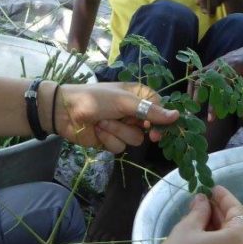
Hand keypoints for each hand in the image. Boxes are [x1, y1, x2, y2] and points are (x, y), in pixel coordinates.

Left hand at [54, 82, 178, 153]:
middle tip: (147, 133)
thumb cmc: (95, 99)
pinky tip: (98, 130)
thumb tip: (177, 116)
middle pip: (149, 127)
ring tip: (104, 122)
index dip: (161, 118)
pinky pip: (120, 147)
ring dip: (118, 131)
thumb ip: (150, 111)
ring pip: (134, 139)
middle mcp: (131, 112)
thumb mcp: (124, 101)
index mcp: (136, 96)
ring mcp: (121, 127)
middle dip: (141, 129)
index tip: (160, 126)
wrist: (65, 111)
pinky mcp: (110, 140)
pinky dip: (109, 139)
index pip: (159, 108)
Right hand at [153, 186, 242, 243]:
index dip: (224, 197)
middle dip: (220, 213)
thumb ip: (199, 211)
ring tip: (200, 216)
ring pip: (232, 242)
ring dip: (218, 228)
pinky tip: (203, 234)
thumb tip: (203, 200)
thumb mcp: (187, 228)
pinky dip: (218, 242)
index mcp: (240, 240)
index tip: (213, 187)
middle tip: (204, 201)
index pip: (237, 211)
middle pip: (236, 227)